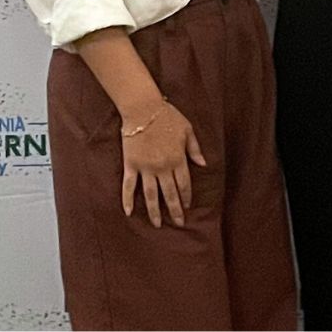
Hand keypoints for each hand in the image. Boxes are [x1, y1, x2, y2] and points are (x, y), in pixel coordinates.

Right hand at [119, 102, 206, 227]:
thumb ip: (195, 149)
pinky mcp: (131, 165)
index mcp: (178, 159)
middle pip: (170, 194)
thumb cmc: (167, 116)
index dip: (186, 197)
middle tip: (178, 224)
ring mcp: (146, 168)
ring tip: (158, 224)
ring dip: (155, 211)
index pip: (184, 184)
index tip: (187, 206)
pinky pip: (129, 186)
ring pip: (151, 195)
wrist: (143, 108)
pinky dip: (127, 200)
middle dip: (175, 210)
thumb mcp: (187, 129)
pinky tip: (128, 212)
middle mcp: (163, 167)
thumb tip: (203, 164)